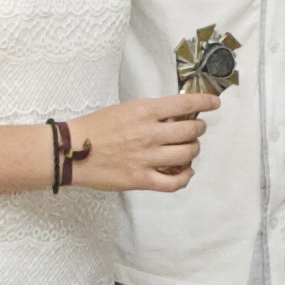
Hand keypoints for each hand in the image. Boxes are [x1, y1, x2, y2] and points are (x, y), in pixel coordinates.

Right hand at [65, 91, 217, 191]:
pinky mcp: (141, 179)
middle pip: (192, 131)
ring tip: (187, 150)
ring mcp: (146, 158)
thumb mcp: (124, 109)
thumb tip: (175, 115)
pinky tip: (185, 172)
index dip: (205, 102)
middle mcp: (149, 133)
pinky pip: (174, 182)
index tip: (214, 103)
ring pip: (187, 154)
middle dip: (198, 130)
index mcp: (144, 111)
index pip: (185, 104)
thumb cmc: (95, 128)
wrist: (70, 151)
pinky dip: (185, 177)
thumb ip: (150, 112)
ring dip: (193, 151)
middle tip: (195, 131)